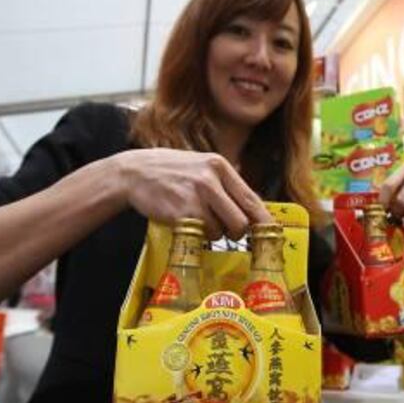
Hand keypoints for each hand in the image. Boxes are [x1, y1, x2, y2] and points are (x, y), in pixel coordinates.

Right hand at [114, 149, 272, 239]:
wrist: (134, 173)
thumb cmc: (170, 172)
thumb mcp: (201, 166)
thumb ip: (225, 184)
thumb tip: (251, 209)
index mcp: (219, 166)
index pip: (251, 198)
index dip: (262, 220)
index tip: (269, 232)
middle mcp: (211, 179)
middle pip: (242, 221)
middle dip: (237, 232)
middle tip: (226, 231)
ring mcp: (196, 195)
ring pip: (222, 231)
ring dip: (214, 234)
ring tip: (199, 221)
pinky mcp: (182, 212)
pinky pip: (203, 235)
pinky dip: (199, 236)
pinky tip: (188, 224)